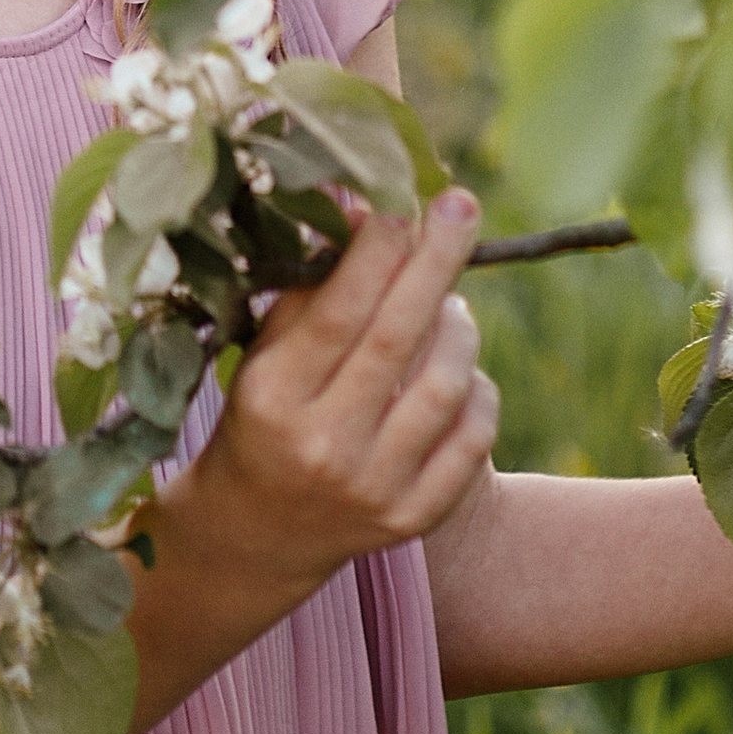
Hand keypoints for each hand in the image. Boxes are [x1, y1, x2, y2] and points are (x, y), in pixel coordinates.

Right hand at [189, 191, 500, 608]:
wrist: (255, 536)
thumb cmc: (261, 419)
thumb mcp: (262, 357)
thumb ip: (308, 287)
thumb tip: (358, 203)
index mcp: (274, 397)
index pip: (340, 311)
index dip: (378, 249)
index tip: (402, 198)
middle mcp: (324, 446)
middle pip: (398, 337)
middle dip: (436, 260)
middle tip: (460, 204)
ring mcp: (374, 488)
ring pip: (446, 383)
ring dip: (458, 326)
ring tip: (448, 305)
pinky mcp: (414, 518)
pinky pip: (473, 436)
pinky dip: (477, 389)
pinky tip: (458, 370)